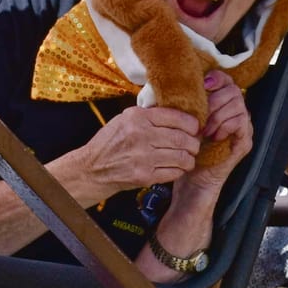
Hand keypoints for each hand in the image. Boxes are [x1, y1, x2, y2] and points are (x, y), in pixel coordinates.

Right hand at [67, 104, 200, 200]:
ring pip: (182, 157)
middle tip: (194, 145)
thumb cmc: (111, 142)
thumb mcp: (125, 119)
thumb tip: (180, 111)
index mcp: (137, 117)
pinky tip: (176, 167)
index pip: (176, 117)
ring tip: (188, 157)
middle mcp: (141, 135)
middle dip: (193, 143)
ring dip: (189, 158)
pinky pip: (173, 172)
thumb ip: (149, 115)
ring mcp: (143, 157)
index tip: (195, 128)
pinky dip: (179, 170)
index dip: (192, 124)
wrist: (93, 168)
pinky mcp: (145, 175)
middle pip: (182, 138)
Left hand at [176, 71, 254, 199]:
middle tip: (201, 118)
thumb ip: (186, 102)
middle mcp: (236, 113)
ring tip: (205, 130)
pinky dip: (225, 127)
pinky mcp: (245, 141)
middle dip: (214, 101)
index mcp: (222, 104)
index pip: (227, 80)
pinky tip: (214, 137)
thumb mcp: (183, 121)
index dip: (216, 78)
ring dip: (218, 116)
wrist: (192, 179)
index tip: (203, 86)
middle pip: (234, 90)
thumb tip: (177, 82)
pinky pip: (241, 122)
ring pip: (238, 105)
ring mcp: (243, 127)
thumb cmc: (185, 149)